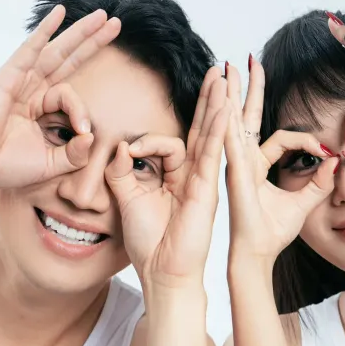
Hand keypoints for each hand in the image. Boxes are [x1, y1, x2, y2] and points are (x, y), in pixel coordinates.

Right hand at [0, 6, 120, 191]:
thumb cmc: (3, 166)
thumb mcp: (49, 164)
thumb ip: (74, 154)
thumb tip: (91, 137)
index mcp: (40, 109)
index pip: (73, 98)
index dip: (84, 113)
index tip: (84, 133)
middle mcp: (33, 90)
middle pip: (69, 59)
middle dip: (93, 42)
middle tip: (116, 24)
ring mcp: (22, 80)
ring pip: (57, 50)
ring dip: (81, 32)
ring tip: (103, 16)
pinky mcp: (9, 75)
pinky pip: (31, 48)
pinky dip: (45, 30)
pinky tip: (60, 13)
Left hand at [105, 67, 228, 291]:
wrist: (162, 273)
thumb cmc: (148, 243)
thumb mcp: (125, 199)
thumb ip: (120, 170)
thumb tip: (120, 146)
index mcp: (174, 178)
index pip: (166, 144)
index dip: (145, 142)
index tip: (127, 153)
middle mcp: (191, 176)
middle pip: (200, 130)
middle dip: (206, 100)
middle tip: (216, 73)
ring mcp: (202, 181)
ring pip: (210, 136)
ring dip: (216, 105)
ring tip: (224, 78)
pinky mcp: (206, 190)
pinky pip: (211, 155)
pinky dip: (217, 131)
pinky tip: (223, 110)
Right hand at [224, 61, 338, 265]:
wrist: (257, 254)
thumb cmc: (273, 233)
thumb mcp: (304, 203)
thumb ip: (319, 182)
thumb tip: (335, 162)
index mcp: (256, 166)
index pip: (281, 138)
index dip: (306, 140)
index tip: (326, 151)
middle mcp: (243, 161)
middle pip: (245, 117)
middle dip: (245, 89)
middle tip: (245, 62)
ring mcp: (235, 165)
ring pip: (231, 121)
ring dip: (230, 93)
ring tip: (225, 68)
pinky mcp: (233, 173)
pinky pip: (230, 141)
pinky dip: (227, 120)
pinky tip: (224, 100)